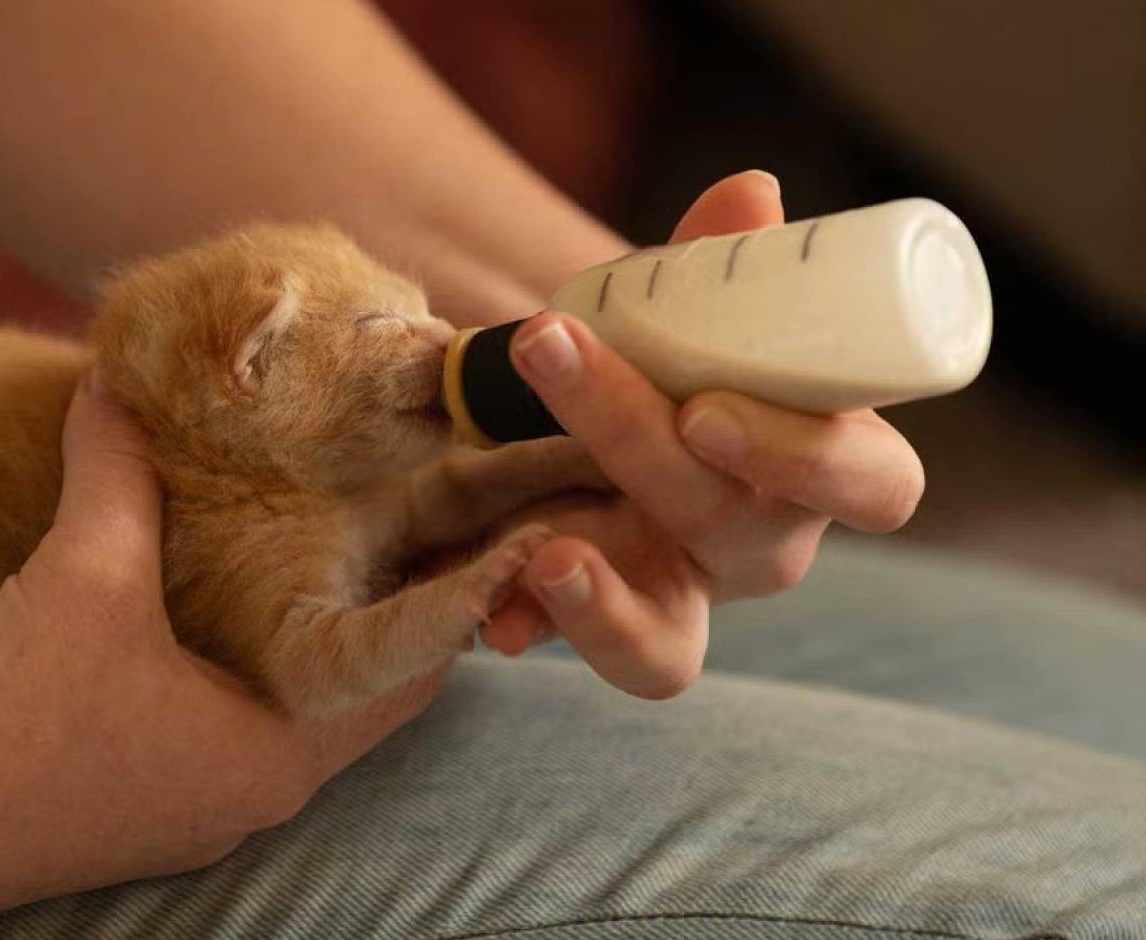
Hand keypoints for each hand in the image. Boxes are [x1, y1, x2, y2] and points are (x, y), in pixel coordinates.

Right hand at [0, 376, 439, 929]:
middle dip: (378, 598)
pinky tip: (208, 580)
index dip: (449, 587)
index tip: (464, 512)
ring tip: (318, 524)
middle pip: (355, 686)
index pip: (412, 671)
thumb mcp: (77, 579)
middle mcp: (251, 790)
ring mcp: (191, 801)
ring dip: (301, 623)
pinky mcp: (136, 794)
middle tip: (393, 499)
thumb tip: (121, 384)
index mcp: (275, 755)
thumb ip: (118, 474)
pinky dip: (233, 650)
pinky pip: (219, 711)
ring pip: (283, 698)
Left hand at [480, 170, 925, 697]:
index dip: (808, 458)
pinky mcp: (612, 624)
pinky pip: (582, 653)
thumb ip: (718, 267)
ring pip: (672, 650)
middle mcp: (763, 542)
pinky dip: (532, 626)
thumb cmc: (679, 364)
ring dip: (606, 607)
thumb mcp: (694, 316)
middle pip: (735, 525)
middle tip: (550, 354)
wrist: (598, 422)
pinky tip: (489, 615)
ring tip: (544, 556)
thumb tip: (749, 193)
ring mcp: (683, 597)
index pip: (876, 485)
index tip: (706, 409)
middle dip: (634, 440)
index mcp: (821, 464)